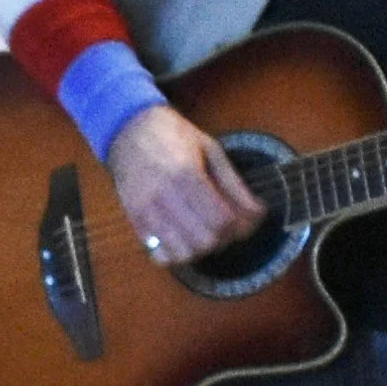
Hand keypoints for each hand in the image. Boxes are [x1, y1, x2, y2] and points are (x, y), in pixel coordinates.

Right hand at [106, 103, 264, 264]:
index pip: (221, 220)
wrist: (129, 130)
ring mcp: (147, 212)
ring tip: (209, 232)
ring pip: (183, 254)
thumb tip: (257, 211)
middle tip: (232, 226)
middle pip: (205, 241)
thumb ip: (233, 183)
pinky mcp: (135, 221)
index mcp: (186, 174)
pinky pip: (160, 256)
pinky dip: (179, 255)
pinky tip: (186, 239)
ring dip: (203, 249)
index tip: (250, 220)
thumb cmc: (173, 136)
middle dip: (226, 238)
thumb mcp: (210, 149)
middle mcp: (164, 196)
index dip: (242, 226)